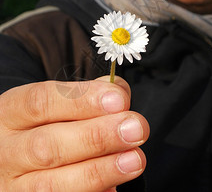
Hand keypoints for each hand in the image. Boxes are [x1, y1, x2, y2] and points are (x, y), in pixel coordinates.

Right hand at [0, 76, 149, 190]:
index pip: (41, 102)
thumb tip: (118, 92)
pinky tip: (114, 187)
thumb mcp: (51, 102)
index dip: (82, 100)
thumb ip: (84, 94)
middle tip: (135, 128)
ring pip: (52, 185)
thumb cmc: (40, 123)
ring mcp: (12, 185)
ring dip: (100, 171)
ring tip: (135, 159)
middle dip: (96, 137)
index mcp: (10, 113)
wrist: (12, 154)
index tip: (118, 100)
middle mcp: (6, 151)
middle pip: (47, 146)